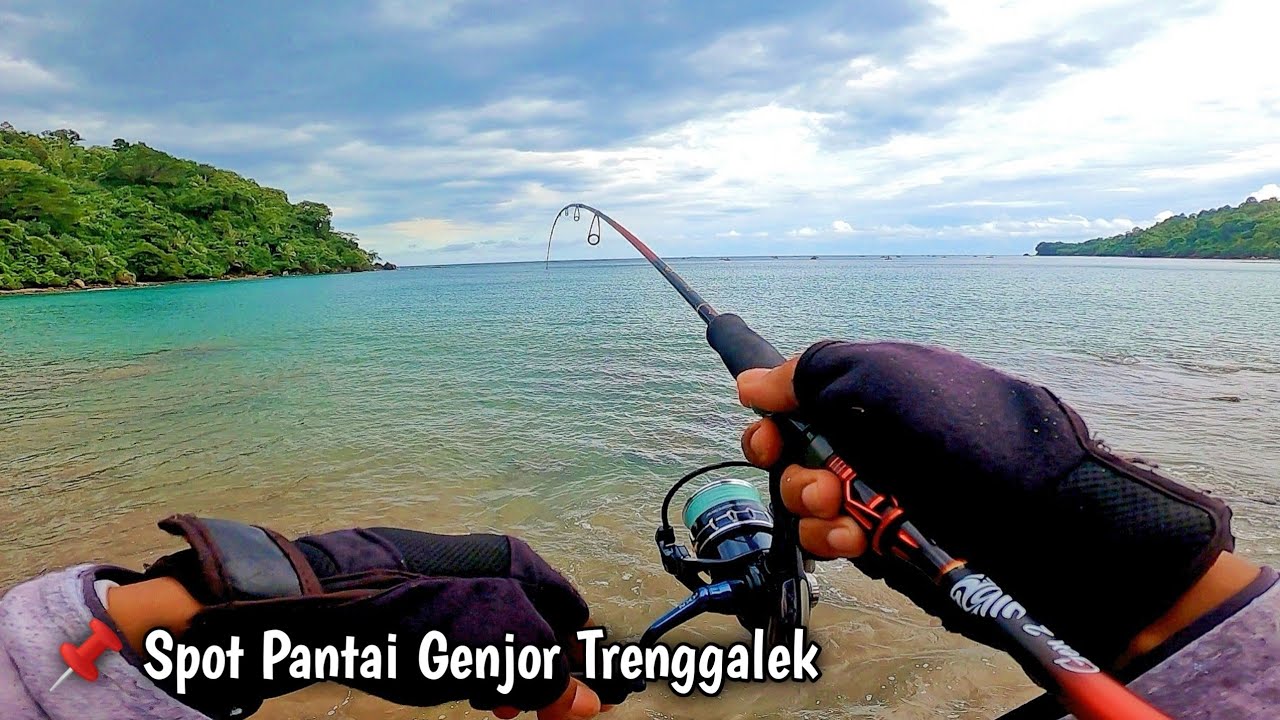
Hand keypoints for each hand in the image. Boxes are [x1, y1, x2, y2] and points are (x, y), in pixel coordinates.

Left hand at [136, 516, 620, 718]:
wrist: (314, 604)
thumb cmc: (412, 621)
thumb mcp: (493, 652)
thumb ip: (545, 675)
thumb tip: (587, 702)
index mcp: (518, 564)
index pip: (572, 619)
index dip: (576, 666)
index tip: (569, 707)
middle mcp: (490, 564)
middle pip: (536, 630)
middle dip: (532, 674)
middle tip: (511, 709)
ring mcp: (453, 581)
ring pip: (497, 638)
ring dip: (498, 677)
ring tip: (480, 702)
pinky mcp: (418, 600)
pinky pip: (461, 637)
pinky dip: (465, 666)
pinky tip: (447, 682)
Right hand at [736, 341, 1244, 669]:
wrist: (1033, 506)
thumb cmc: (960, 427)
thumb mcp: (881, 374)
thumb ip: (809, 372)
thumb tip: (750, 383)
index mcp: (870, 395)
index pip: (798, 406)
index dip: (774, 421)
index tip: (770, 432)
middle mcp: (869, 442)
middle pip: (793, 455)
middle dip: (789, 466)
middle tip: (816, 480)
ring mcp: (876, 493)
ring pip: (805, 503)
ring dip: (807, 505)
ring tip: (837, 508)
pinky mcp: (884, 540)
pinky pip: (832, 541)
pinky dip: (832, 539)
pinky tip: (853, 537)